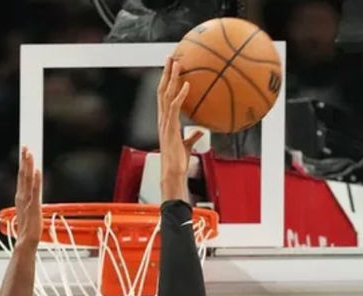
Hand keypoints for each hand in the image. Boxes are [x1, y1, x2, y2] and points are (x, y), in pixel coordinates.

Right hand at [13, 146, 42, 243]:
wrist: (26, 242)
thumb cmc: (28, 229)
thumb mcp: (28, 211)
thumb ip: (30, 199)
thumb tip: (34, 189)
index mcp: (20, 197)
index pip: (21, 176)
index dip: (22, 163)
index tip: (24, 151)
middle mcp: (22, 197)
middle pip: (22, 175)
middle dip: (24, 159)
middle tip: (25, 145)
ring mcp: (27, 202)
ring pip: (27, 179)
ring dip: (28, 165)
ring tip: (29, 152)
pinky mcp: (34, 207)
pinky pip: (35, 191)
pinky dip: (36, 180)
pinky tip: (37, 170)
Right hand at [157, 57, 202, 201]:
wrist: (173, 171)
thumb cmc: (179, 160)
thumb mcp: (188, 145)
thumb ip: (193, 135)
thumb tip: (201, 130)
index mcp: (165, 120)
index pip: (164, 96)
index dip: (166, 81)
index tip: (171, 68)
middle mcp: (162, 118)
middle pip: (162, 90)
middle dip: (166, 73)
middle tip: (171, 57)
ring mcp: (165, 121)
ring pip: (166, 94)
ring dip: (171, 77)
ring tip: (177, 63)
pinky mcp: (170, 126)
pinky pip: (174, 106)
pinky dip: (180, 94)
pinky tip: (187, 84)